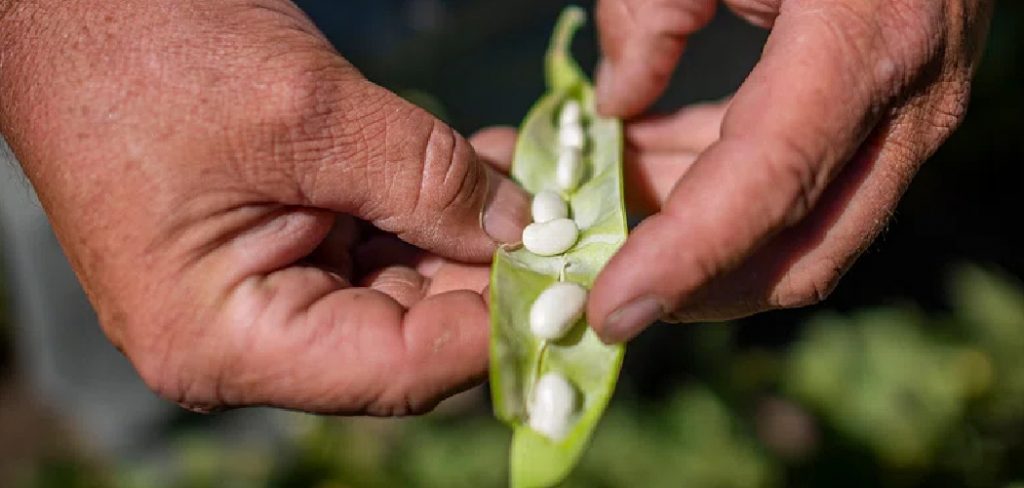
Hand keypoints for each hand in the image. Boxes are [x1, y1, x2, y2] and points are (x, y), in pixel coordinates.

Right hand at [0, 0, 529, 414]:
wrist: (69, 1)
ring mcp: (257, 293)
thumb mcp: (309, 113)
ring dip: (468, 241)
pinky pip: (372, 247)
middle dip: (490, 281)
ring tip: (539, 189)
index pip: (396, 369)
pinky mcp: (273, 247)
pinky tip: (486, 174)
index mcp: (225, 340)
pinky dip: (429, 213)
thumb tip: (523, 231)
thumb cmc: (151, 50)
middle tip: (572, 231)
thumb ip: (427, 180)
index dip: (494, 328)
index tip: (572, 279)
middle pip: (404, 338)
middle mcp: (242, 338)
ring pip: (398, 290)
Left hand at [587, 0, 992, 341]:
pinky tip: (653, 170)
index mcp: (862, 46)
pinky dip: (728, 202)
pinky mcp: (891, 124)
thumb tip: (617, 104)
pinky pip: (808, 193)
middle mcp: (906, 108)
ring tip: (608, 217)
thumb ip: (650, 15)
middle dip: (695, 289)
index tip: (611, 309)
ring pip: (803, 235)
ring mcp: (909, 124)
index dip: (685, 258)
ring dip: (702, 245)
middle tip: (600, 284)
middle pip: (800, 253)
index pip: (768, 185)